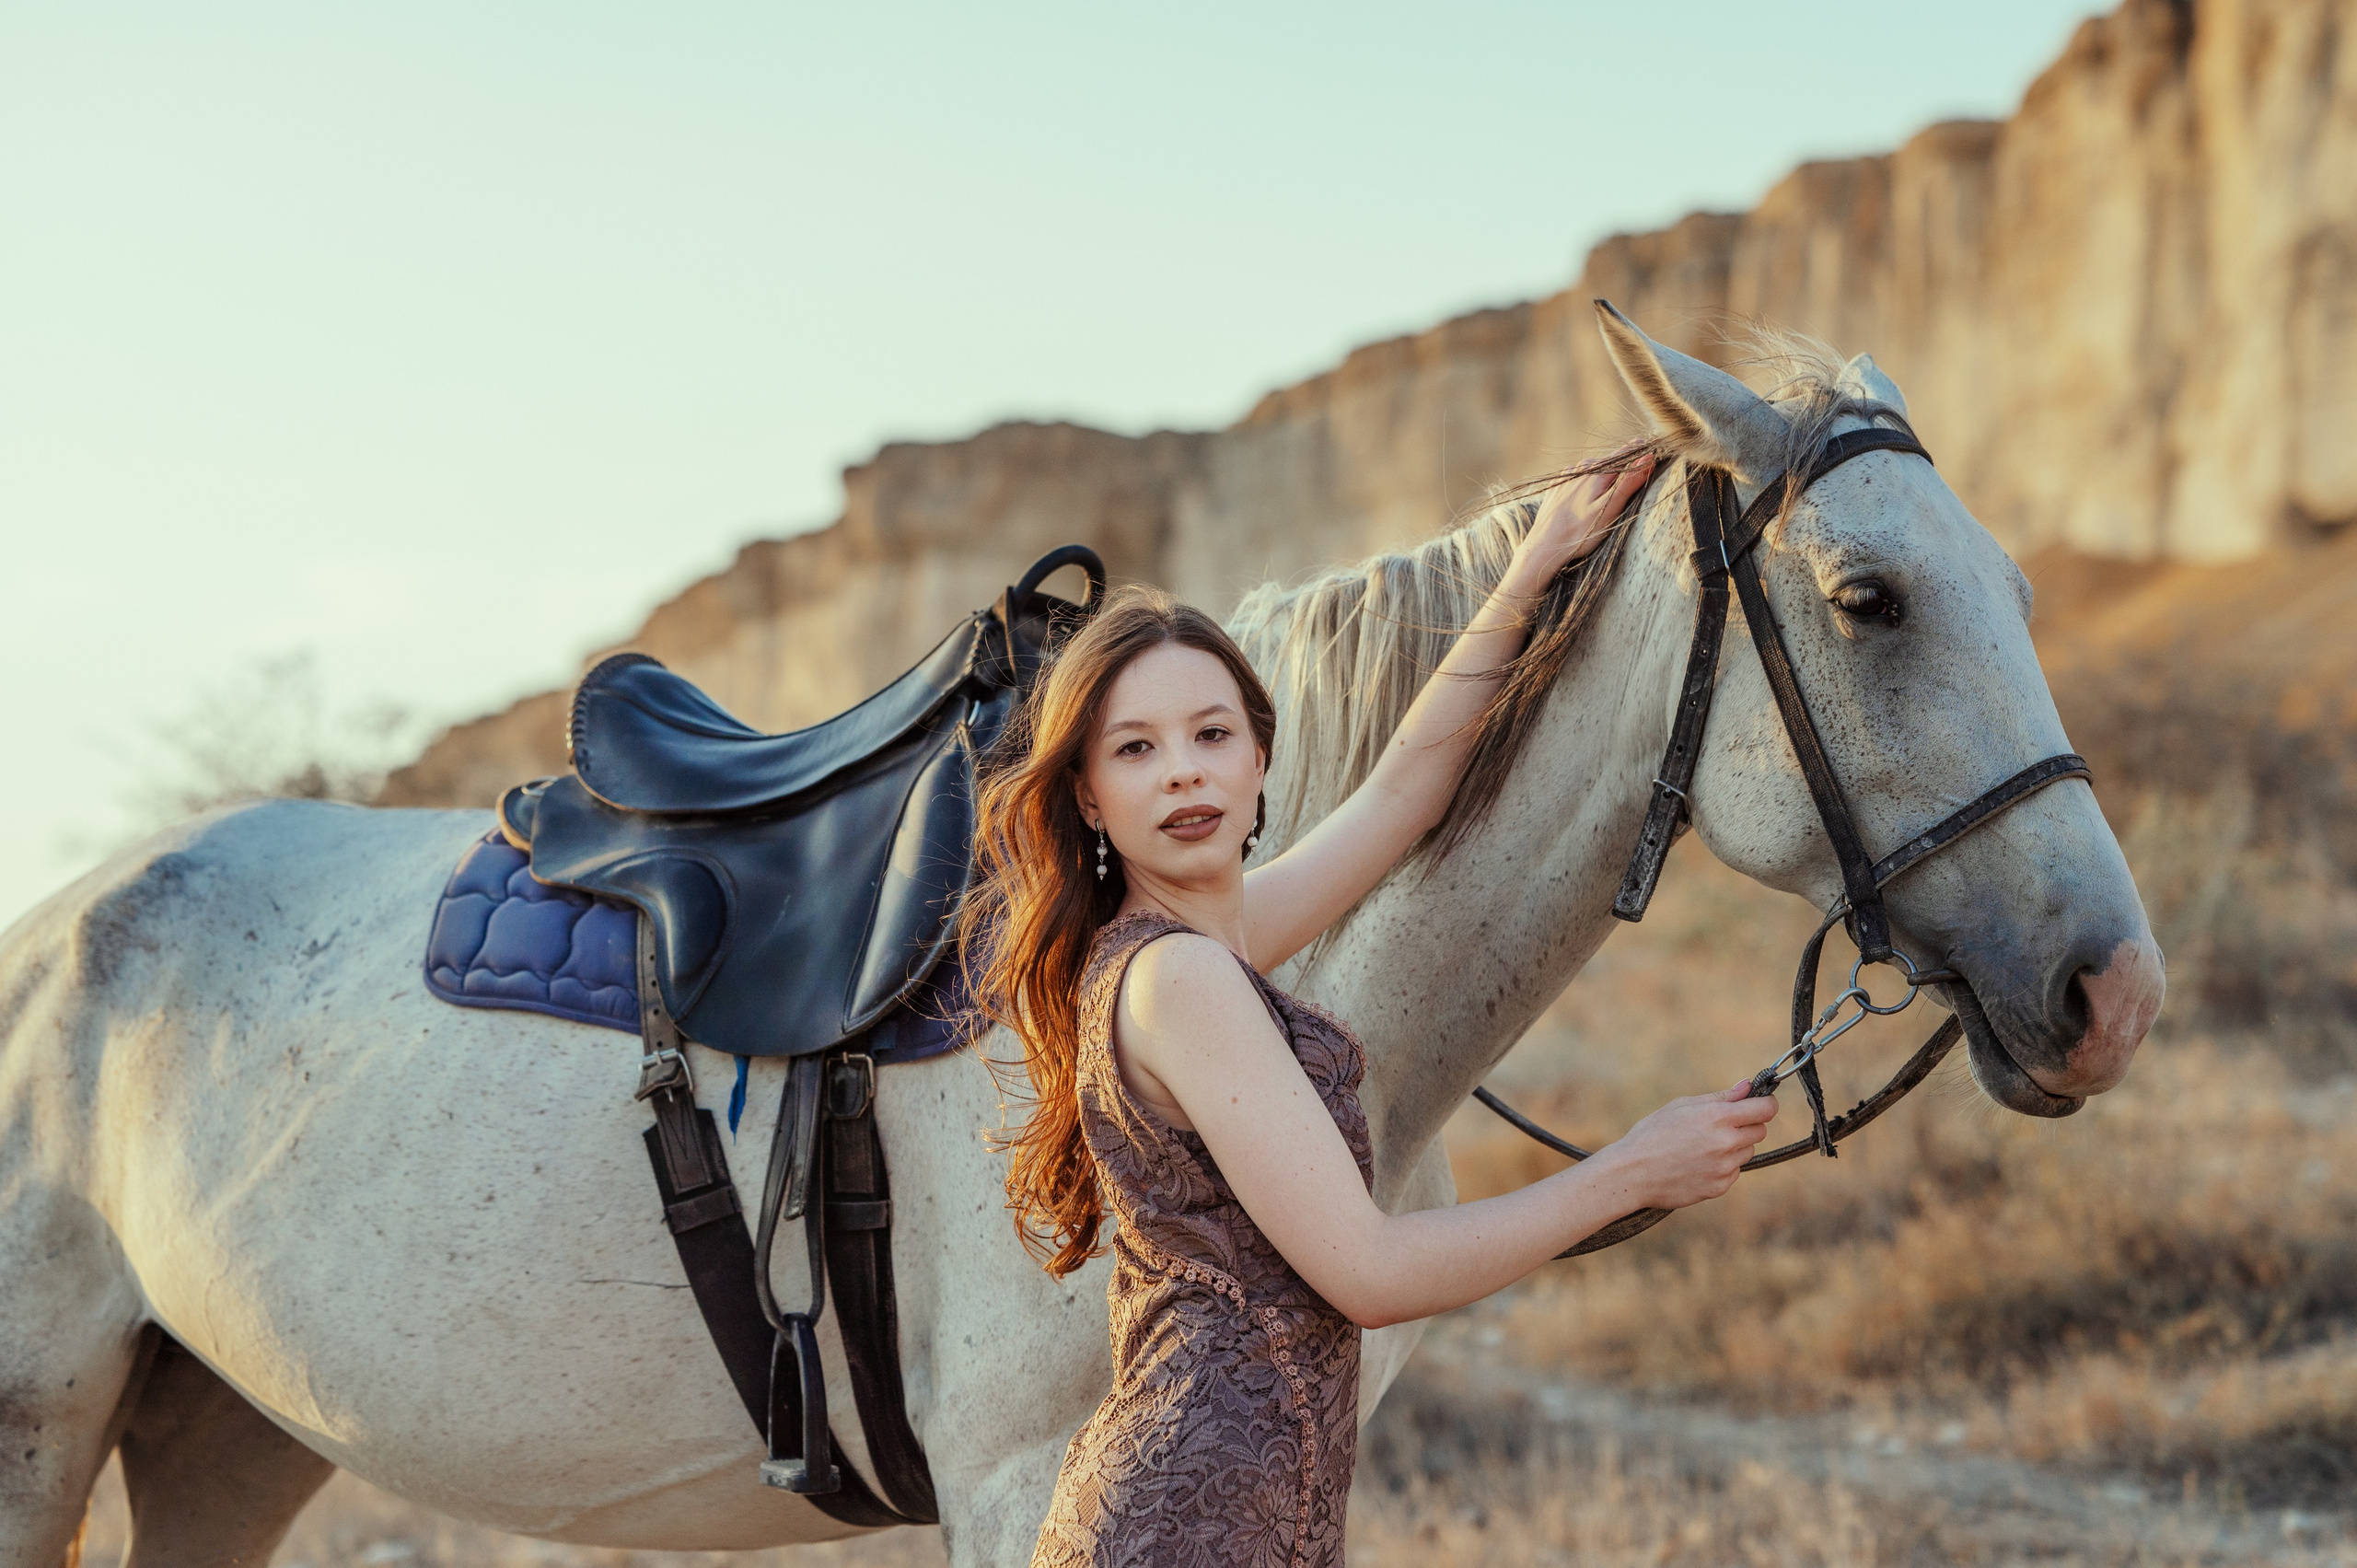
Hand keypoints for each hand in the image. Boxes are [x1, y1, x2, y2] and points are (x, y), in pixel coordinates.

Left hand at [1508, 447, 1655, 588]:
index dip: (1640, 452)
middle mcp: (1581, 469)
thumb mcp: (1610, 509)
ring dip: (1603, 474)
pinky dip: (1586, 482)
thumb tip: (1648, 458)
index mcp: (1598, 472)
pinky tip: (1586, 496)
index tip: (1651, 451)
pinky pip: (1577, 478)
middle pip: (1609, 461)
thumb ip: (1629, 483)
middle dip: (1622, 465)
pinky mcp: (1556, 487)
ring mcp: (1566, 477)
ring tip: (1609, 489)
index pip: (1626, 453)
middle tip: (1634, 475)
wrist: (1543, 546)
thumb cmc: (1580, 532)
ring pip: (1592, 469)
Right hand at [1588, 1081, 1777, 1211]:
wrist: (1632, 1174)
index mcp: (1717, 1117)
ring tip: (1702, 1147)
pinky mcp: (1720, 1187)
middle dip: (1747, 1125)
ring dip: (1734, 1147)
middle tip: (1721, 1125)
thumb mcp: (1681, 1106)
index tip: (1759, 1104)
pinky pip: (1734, 1171)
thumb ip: (1720, 1097)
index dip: (1766, 1104)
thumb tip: (1748, 1086)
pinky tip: (1697, 1163)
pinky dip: (1722, 1166)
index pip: (1765, 1109)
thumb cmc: (1652, 1134)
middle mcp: (1726, 1143)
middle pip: (1760, 1131)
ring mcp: (1725, 1167)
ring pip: (1747, 1151)